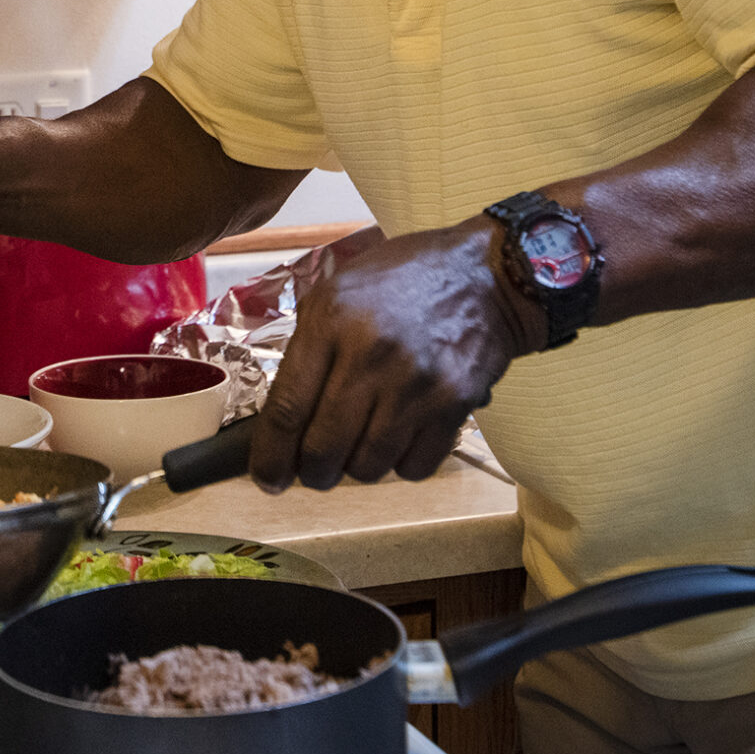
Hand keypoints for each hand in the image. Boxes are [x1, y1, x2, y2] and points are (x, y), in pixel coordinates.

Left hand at [247, 220, 533, 492]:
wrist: (487, 275)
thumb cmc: (403, 279)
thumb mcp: (339, 290)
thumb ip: (307, 347)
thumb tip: (280, 421)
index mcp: (332, 321)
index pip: (287, 409)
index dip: (270, 456)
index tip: (267, 478)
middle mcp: (371, 354)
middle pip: (323, 449)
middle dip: (313, 471)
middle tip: (316, 467)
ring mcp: (416, 383)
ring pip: (368, 466)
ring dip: (358, 466)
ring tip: (364, 441)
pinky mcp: (454, 404)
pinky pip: (414, 467)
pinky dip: (401, 463)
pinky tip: (403, 435)